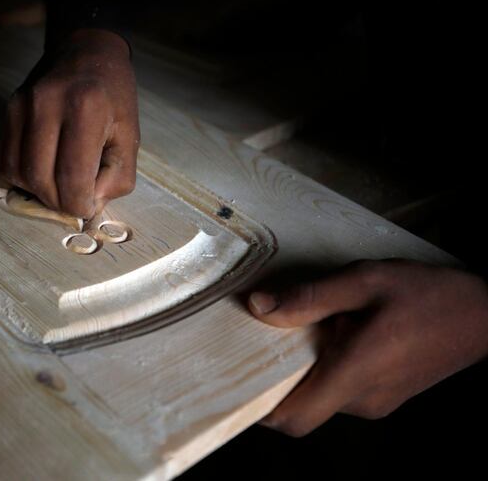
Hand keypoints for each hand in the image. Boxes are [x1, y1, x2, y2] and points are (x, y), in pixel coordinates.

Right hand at [0, 28, 139, 217]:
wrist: (88, 52)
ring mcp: (23, 104)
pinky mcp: (9, 108)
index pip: (72, 177)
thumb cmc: (114, 97)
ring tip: (57, 185)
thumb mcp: (130, 137)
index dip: (78, 205)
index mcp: (86, 110)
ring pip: (16, 171)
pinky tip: (41, 171)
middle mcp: (48, 104)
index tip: (86, 207)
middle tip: (72, 201)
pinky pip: (5, 158)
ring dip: (36, 191)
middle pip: (39, 179)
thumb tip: (88, 205)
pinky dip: (20, 175)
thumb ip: (116, 177)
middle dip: (56, 202)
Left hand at [248, 259, 487, 436]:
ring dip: (307, 368)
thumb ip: (310, 298)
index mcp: (355, 372)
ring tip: (314, 325)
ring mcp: (377, 402)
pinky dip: (328, 367)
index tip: (238, 382)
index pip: (295, 419)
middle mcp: (363, 398)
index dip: (261, 409)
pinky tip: (337, 331)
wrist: (487, 314)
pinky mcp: (386, 396)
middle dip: (280, 376)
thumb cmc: (430, 294)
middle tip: (267, 336)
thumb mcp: (366, 281)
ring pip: (321, 396)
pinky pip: (341, 389)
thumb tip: (258, 307)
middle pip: (302, 405)